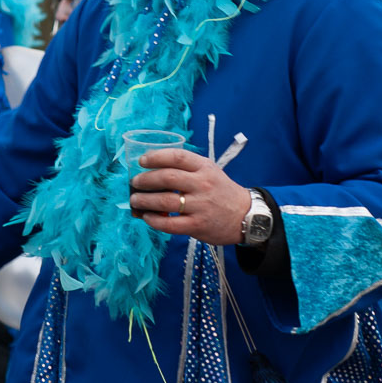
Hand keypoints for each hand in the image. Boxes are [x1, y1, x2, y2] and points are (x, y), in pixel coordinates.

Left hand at [129, 148, 250, 245]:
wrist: (246, 216)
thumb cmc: (221, 191)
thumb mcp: (209, 171)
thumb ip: (186, 168)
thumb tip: (153, 169)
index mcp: (204, 167)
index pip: (177, 157)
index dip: (156, 157)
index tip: (142, 161)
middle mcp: (202, 184)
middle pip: (167, 178)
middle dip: (145, 179)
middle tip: (135, 182)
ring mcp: (200, 206)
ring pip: (165, 201)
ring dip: (145, 200)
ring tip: (135, 200)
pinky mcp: (198, 226)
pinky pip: (170, 224)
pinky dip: (154, 220)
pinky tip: (147, 217)